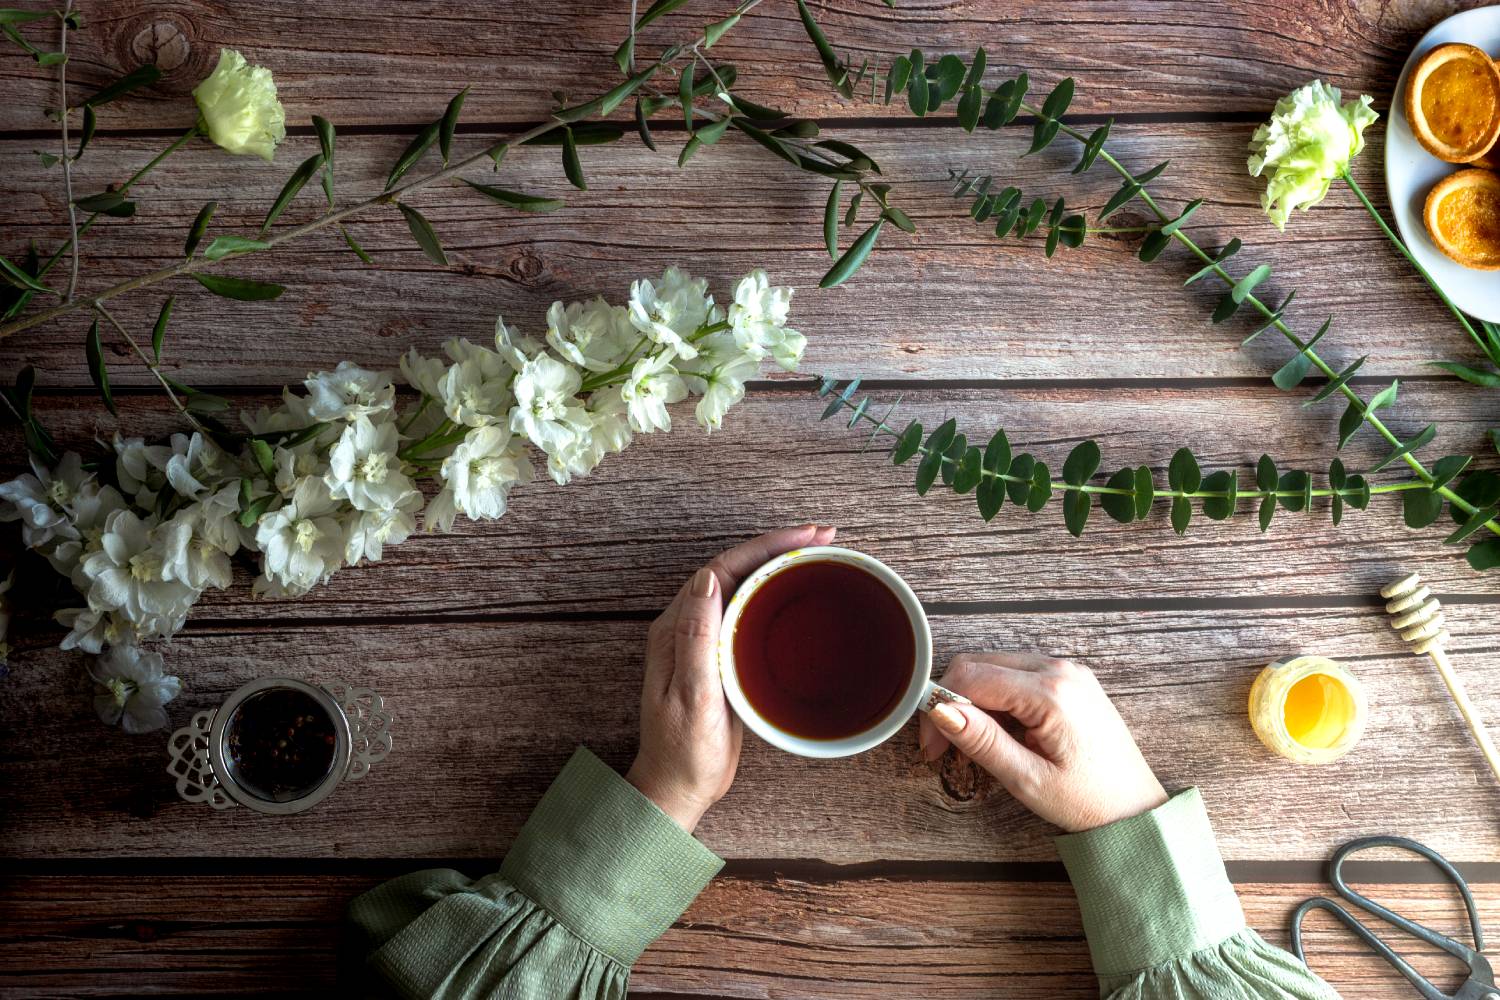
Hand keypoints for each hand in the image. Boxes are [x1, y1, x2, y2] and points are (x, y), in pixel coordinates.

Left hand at [627, 523, 837, 831]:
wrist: (679, 787)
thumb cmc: (683, 750)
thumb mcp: (692, 696)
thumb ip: (697, 638)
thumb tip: (710, 579)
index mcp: (677, 628)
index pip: (723, 569)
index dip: (764, 546)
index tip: (804, 535)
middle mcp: (689, 627)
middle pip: (736, 570)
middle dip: (778, 547)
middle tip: (824, 536)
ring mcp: (705, 641)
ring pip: (745, 587)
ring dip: (779, 566)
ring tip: (819, 553)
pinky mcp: (722, 658)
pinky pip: (750, 612)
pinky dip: (777, 595)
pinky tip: (799, 596)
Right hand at [919, 653, 1166, 832]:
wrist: (1137, 810)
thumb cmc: (1089, 802)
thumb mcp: (1028, 779)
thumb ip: (983, 741)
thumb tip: (940, 709)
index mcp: (1052, 693)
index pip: (971, 678)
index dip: (940, 708)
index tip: (932, 747)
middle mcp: (1060, 669)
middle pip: (979, 665)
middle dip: (952, 702)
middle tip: (943, 748)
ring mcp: (1067, 672)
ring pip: (995, 667)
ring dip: (973, 701)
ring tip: (972, 748)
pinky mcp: (1070, 680)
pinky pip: (1017, 675)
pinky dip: (996, 700)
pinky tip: (997, 735)